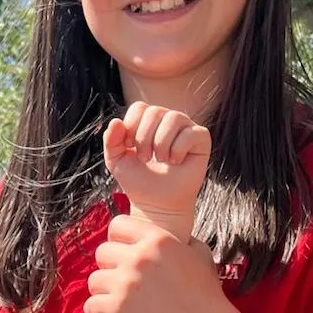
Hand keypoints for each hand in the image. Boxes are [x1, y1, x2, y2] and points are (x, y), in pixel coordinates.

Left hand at [83, 214, 226, 312]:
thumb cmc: (205, 294)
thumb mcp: (199, 256)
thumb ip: (182, 240)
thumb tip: (176, 235)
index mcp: (157, 239)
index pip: (118, 225)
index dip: (118, 238)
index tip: (122, 251)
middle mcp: (139, 258)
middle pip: (102, 252)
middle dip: (109, 265)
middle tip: (118, 278)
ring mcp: (126, 284)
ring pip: (94, 279)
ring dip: (101, 289)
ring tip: (112, 297)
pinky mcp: (117, 310)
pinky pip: (90, 305)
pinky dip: (96, 311)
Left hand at [103, 102, 210, 241]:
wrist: (157, 205)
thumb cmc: (138, 182)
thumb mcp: (116, 161)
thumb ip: (111, 141)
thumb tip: (116, 121)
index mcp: (148, 121)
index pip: (139, 107)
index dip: (131, 126)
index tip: (130, 148)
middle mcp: (168, 120)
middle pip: (155, 111)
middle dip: (144, 138)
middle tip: (145, 159)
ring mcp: (186, 127)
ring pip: (174, 117)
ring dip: (161, 144)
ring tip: (160, 161)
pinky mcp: (201, 139)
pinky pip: (189, 133)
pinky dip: (177, 150)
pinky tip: (175, 162)